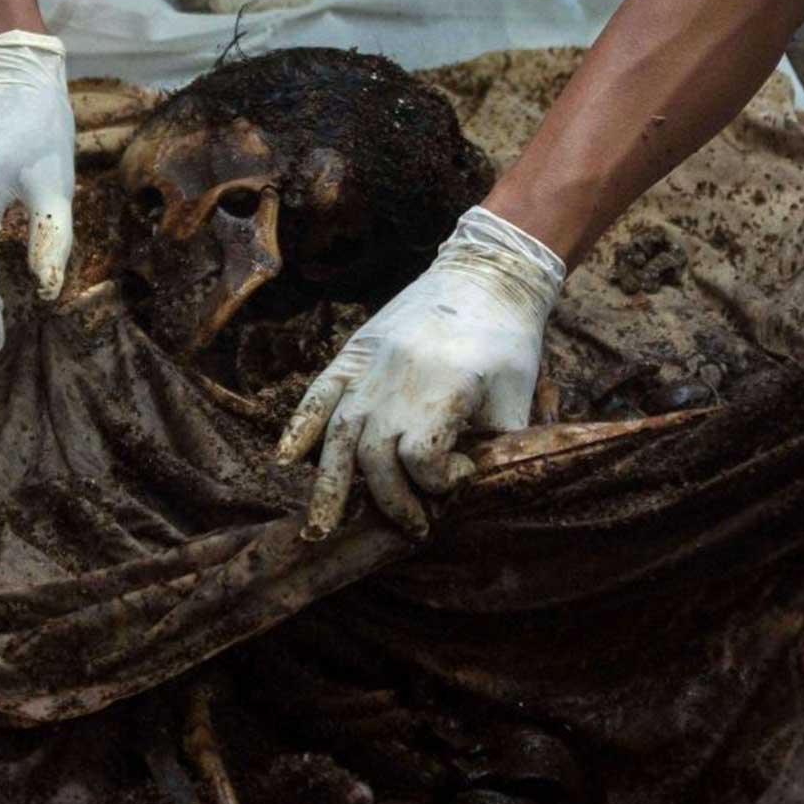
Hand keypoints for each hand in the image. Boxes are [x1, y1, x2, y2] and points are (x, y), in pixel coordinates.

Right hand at [275, 206, 565, 540]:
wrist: (484, 274)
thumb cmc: (508, 342)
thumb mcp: (517, 398)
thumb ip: (495, 448)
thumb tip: (477, 496)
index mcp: (446, 387)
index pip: (423, 457)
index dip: (441, 481)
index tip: (462, 476)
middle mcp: (399, 379)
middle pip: (375, 457)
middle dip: (391, 502)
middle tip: (412, 527)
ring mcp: (369, 366)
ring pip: (339, 436)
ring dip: (328, 487)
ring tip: (321, 530)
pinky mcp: (353, 353)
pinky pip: (317, 395)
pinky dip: (299, 428)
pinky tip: (287, 461)